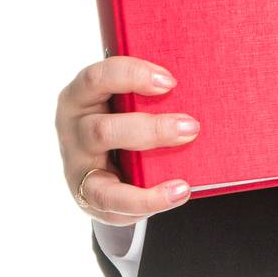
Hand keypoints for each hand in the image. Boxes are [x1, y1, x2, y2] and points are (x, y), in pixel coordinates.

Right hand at [55, 57, 198, 225]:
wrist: (108, 165)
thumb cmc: (127, 119)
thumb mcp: (130, 101)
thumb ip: (154, 93)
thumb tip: (204, 86)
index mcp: (84, 94)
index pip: (98, 78)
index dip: (132, 76)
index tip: (170, 82)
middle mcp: (73, 126)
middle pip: (103, 129)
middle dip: (151, 130)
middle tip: (192, 128)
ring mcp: (76, 162)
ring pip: (107, 172)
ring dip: (149, 171)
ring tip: (186, 174)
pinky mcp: (86, 193)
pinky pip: (112, 200)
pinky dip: (148, 199)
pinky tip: (180, 192)